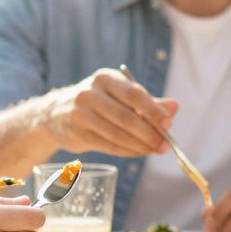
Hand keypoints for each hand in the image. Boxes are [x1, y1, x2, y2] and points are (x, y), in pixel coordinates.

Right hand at [44, 68, 176, 156]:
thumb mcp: (121, 95)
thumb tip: (175, 107)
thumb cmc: (99, 103)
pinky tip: (139, 152)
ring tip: (155, 150)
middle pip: (126, 117)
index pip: (133, 94)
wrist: (55, 114)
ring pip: (117, 134)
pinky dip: (127, 151)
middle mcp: (89, 93)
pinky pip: (108, 146)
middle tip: (165, 145)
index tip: (169, 123)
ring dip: (140, 145)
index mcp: (105, 78)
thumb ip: (148, 102)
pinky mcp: (76, 133)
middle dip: (150, 133)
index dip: (153, 110)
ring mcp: (80, 114)